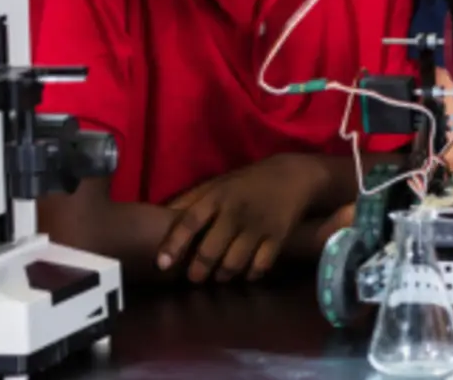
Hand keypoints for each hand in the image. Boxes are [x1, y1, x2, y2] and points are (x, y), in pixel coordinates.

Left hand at [156, 154, 327, 282]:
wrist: (293, 175)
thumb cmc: (247, 182)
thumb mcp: (217, 184)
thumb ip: (190, 200)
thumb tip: (160, 216)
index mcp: (217, 196)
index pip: (190, 221)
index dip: (174, 244)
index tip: (162, 264)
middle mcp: (236, 212)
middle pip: (210, 250)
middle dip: (198, 270)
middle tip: (194, 277)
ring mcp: (258, 226)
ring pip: (233, 264)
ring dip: (223, 275)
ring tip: (219, 276)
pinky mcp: (278, 237)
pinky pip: (260, 266)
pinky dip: (250, 275)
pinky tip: (245, 273)